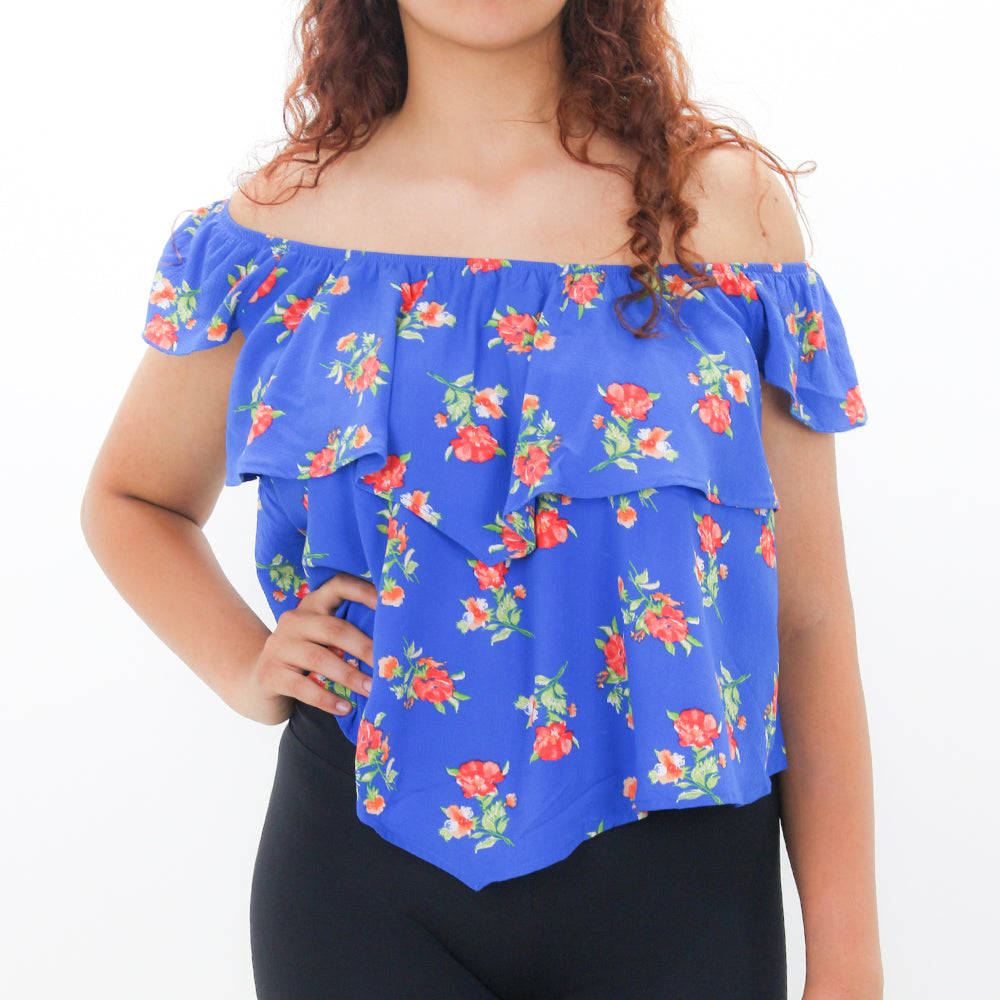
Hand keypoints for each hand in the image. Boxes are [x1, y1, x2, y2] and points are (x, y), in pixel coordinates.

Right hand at [237, 572, 377, 724]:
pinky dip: (327, 699)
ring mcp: (279, 646)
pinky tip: (346, 708)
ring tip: (372, 690)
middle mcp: (294, 620)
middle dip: (364, 648)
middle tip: (387, 666)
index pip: (338, 585)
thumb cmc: (303, 659)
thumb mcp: (321, 639)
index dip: (364, 592)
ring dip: (350, 676)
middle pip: (334, 629)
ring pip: (320, 659)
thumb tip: (393, 643)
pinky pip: (303, 687)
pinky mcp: (270, 674)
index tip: (391, 606)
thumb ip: (346, 633)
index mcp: (312, 605)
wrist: (256, 683)